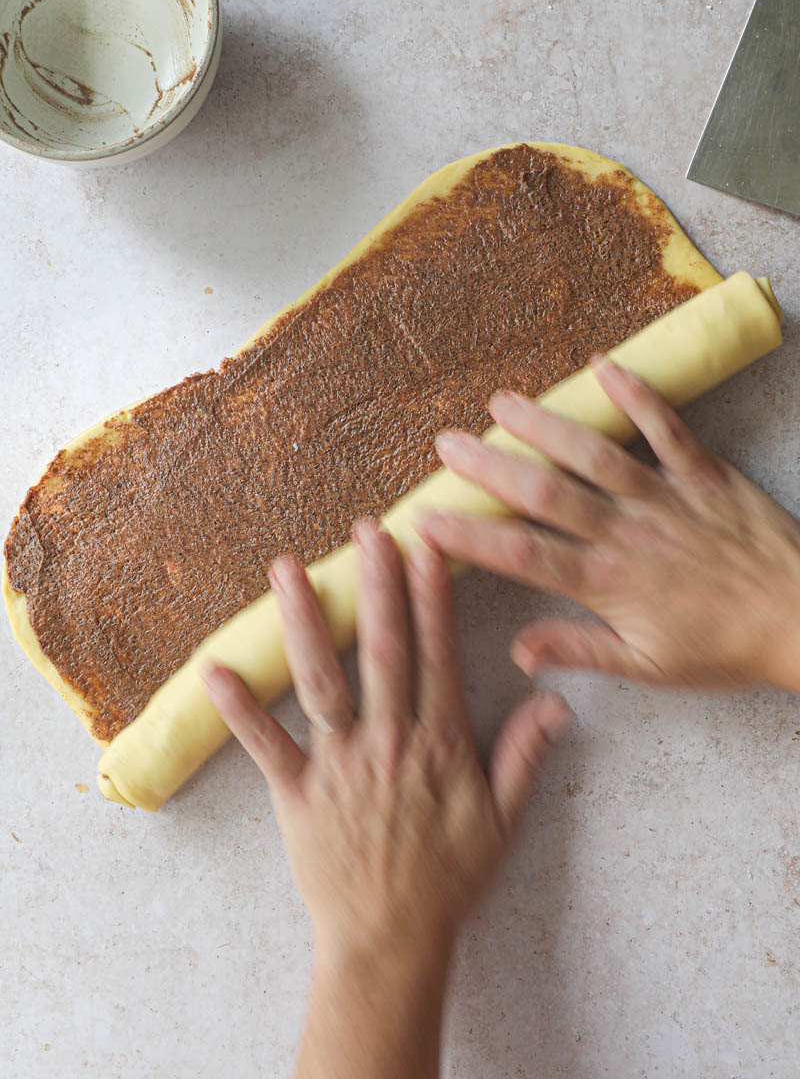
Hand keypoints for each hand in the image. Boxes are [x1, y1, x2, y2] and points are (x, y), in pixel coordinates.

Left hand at [202, 523, 570, 1078]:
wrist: (391, 941)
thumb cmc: (448, 879)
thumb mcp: (502, 821)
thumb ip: (525, 756)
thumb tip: (558, 701)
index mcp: (439, 742)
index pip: (438, 654)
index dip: (433, 596)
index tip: (427, 546)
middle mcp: (388, 740)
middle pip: (382, 651)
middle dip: (376, 585)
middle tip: (368, 531)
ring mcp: (338, 764)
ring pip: (321, 681)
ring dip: (305, 623)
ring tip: (289, 569)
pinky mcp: (296, 793)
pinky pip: (265, 745)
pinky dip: (240, 709)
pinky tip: (217, 668)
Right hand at [420, 358, 799, 691]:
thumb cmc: (725, 647)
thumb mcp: (648, 667)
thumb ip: (580, 650)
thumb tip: (520, 651)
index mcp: (608, 582)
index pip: (523, 556)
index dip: (470, 537)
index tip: (426, 520)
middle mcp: (627, 533)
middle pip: (546, 494)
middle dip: (491, 467)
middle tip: (448, 444)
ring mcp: (664, 497)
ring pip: (595, 454)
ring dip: (545, 426)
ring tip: (501, 402)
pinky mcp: (703, 473)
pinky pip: (667, 428)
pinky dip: (637, 395)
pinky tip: (602, 367)